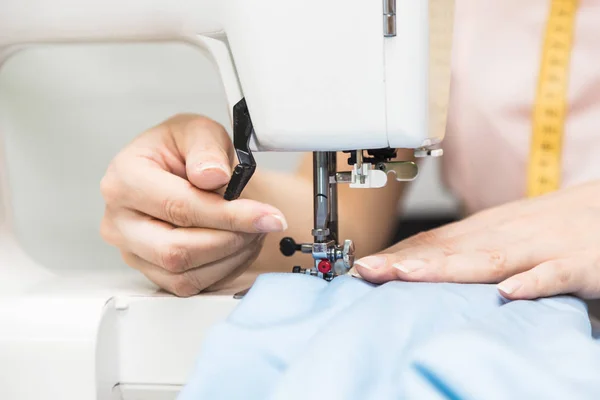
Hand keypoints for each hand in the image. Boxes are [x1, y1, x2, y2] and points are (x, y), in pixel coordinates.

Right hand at [100, 114, 286, 295]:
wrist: (185, 170)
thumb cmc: (186, 151)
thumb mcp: (199, 132)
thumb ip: (206, 149)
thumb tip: (213, 176)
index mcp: (123, 179)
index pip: (179, 207)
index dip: (229, 215)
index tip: (267, 216)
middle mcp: (119, 221)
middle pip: (176, 251)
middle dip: (230, 240)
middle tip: (263, 223)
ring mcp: (132, 251)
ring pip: (184, 276)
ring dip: (231, 257)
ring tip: (253, 229)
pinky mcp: (150, 272)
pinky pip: (189, 287)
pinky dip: (224, 269)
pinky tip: (239, 244)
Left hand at [354, 181, 599, 299]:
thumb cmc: (553, 226)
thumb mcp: (504, 234)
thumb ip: (469, 251)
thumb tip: (423, 264)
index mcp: (487, 229)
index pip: (434, 242)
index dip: (397, 254)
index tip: (362, 268)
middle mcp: (507, 235)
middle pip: (450, 250)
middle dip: (405, 261)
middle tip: (367, 271)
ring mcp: (541, 247)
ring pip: (490, 259)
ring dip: (447, 267)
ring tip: (409, 274)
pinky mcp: (580, 264)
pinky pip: (554, 274)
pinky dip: (533, 282)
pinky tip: (509, 292)